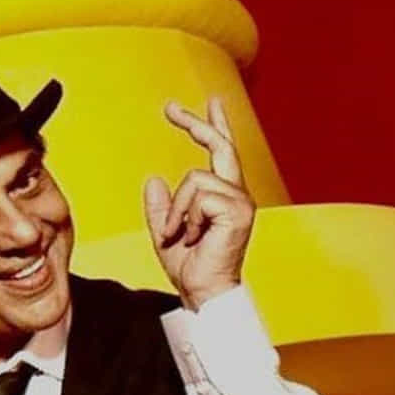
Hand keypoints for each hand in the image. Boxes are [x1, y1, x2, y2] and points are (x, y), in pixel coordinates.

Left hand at [142, 96, 255, 310]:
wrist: (201, 292)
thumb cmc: (189, 267)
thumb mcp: (164, 231)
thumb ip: (160, 207)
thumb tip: (154, 180)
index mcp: (224, 195)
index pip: (222, 151)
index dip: (214, 125)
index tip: (208, 103)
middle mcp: (237, 193)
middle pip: (219, 145)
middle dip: (196, 123)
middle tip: (169, 108)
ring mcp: (240, 201)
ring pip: (194, 179)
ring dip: (176, 210)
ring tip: (178, 235)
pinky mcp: (237, 211)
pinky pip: (198, 197)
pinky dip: (185, 218)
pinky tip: (190, 237)